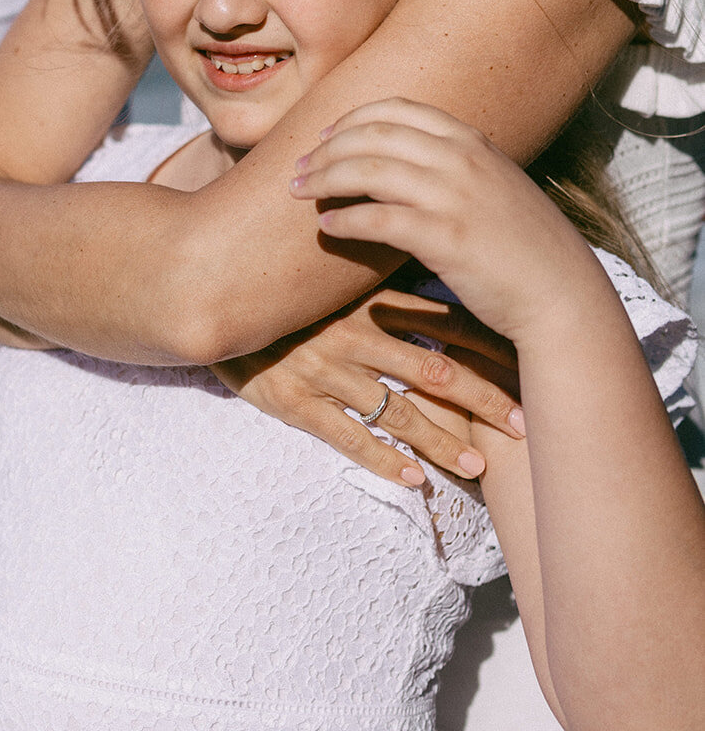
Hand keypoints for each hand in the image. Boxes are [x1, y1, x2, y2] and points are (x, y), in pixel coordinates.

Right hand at [212, 283, 521, 484]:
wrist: (204, 291)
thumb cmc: (273, 278)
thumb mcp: (326, 263)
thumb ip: (372, 260)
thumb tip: (426, 251)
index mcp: (366, 297)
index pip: (441, 321)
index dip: (487, 344)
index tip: (528, 364)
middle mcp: (353, 334)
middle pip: (432, 369)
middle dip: (481, 399)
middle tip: (523, 423)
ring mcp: (325, 370)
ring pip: (395, 410)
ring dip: (440, 440)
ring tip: (478, 466)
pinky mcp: (294, 399)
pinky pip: (344, 435)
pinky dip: (381, 458)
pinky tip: (412, 479)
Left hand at [291, 98, 602, 343]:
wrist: (563, 295)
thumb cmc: (522, 247)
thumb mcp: (494, 185)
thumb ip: (453, 166)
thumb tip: (401, 163)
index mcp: (472, 141)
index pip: (396, 109)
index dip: (352, 118)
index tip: (326, 136)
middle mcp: (462, 159)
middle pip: (373, 135)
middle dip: (327, 148)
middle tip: (298, 168)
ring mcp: (455, 196)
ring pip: (368, 169)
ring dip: (324, 178)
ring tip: (298, 193)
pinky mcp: (446, 239)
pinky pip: (378, 218)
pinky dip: (345, 219)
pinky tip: (328, 227)